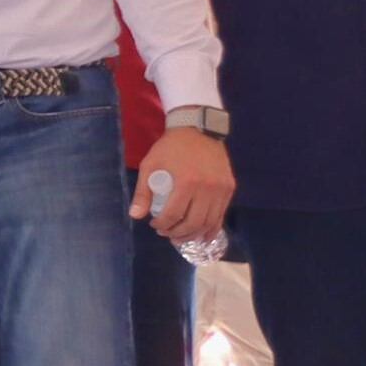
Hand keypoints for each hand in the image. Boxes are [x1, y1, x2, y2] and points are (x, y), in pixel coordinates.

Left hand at [131, 126, 234, 244]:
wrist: (198, 128)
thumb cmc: (171, 147)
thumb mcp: (150, 164)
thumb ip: (143, 191)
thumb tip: (136, 216)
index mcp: (186, 181)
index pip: (174, 214)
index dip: (162, 225)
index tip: (155, 225)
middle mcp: (207, 187)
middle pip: (193, 223)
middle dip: (178, 233)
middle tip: (167, 234)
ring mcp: (221, 188)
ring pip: (210, 222)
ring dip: (194, 235)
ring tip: (181, 237)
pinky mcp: (229, 187)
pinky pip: (221, 215)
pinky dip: (212, 228)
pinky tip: (202, 235)